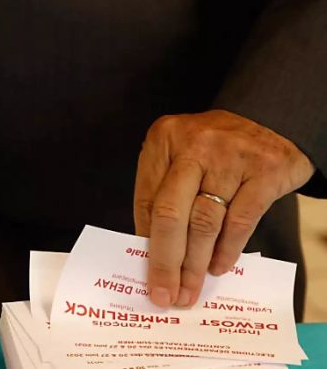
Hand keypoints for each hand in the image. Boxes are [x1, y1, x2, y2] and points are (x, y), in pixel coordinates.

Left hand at [134, 110, 313, 307]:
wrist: (272, 121)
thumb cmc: (214, 150)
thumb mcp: (180, 157)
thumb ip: (163, 194)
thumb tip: (149, 251)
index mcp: (163, 139)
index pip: (147, 200)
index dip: (145, 242)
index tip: (144, 276)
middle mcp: (194, 144)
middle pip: (171, 213)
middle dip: (166, 261)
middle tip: (165, 294)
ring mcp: (230, 157)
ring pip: (205, 222)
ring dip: (195, 263)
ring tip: (190, 289)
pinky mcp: (265, 171)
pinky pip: (240, 221)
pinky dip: (227, 250)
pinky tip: (217, 267)